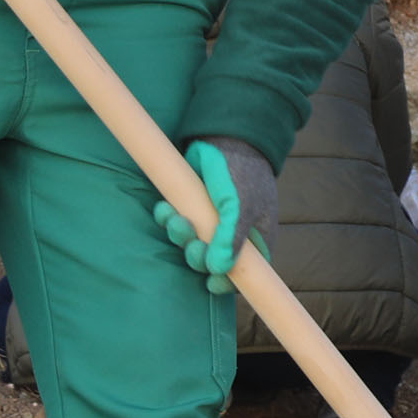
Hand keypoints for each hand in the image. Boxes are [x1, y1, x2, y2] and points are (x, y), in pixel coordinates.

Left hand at [152, 137, 277, 293]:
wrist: (226, 135)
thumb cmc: (242, 172)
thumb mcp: (241, 206)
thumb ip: (231, 238)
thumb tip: (219, 270)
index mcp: (254, 238)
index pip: (243, 273)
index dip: (226, 282)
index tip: (211, 282)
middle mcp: (231, 234)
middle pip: (210, 262)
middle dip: (196, 255)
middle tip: (191, 243)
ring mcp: (209, 221)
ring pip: (189, 243)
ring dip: (179, 236)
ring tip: (174, 219)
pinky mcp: (190, 207)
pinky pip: (175, 223)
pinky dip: (167, 219)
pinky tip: (164, 208)